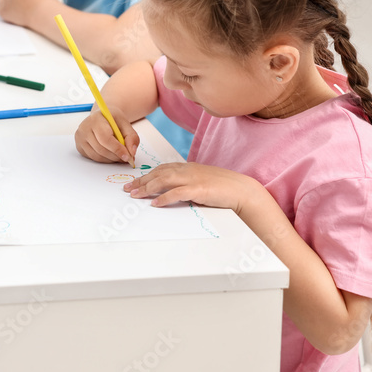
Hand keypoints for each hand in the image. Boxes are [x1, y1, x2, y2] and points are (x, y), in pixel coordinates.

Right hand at [74, 105, 138, 164]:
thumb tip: (132, 152)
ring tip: (120, 155)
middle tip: (127, 158)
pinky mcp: (79, 146)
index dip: (117, 149)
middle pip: (101, 149)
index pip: (105, 138)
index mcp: (95, 119)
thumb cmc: (113, 119)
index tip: (128, 156)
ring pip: (97, 156)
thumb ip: (132, 137)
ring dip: (111, 159)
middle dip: (116, 156)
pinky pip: (93, 158)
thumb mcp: (126, 123)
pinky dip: (104, 159)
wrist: (102, 116)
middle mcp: (84, 128)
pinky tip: (111, 154)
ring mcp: (80, 138)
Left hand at [124, 162, 262, 211]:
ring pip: (164, 181)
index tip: (133, 182)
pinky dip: (164, 198)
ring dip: (147, 188)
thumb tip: (168, 193)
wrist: (242, 190)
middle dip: (141, 181)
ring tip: (136, 195)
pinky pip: (177, 193)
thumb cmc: (222, 188)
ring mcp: (193, 179)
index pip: (161, 169)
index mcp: (187, 167)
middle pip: (158, 174)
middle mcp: (187, 170)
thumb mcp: (199, 182)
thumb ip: (184, 184)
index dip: (145, 175)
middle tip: (128, 189)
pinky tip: (155, 203)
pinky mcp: (199, 190)